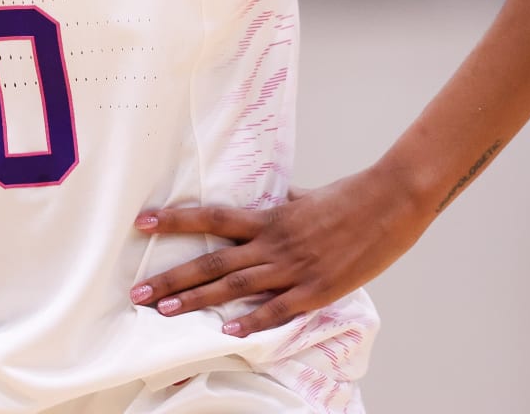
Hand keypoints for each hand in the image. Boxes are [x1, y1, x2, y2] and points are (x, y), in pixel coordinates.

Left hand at [129, 168, 427, 337]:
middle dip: (172, 277)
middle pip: (212, 262)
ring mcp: (293, 268)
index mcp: (269, 217)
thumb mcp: (307, 196)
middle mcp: (273, 243)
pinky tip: (225, 334)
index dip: (176, 220)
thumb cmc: (351, 196)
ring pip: (234, 288)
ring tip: (165, 311)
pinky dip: (250, 322)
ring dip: (197, 301)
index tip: (143, 222)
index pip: (211, 218)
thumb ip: (283, 202)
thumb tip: (271, 196)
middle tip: (139, 291)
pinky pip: (276, 310)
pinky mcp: (315, 290)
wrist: (390, 202)